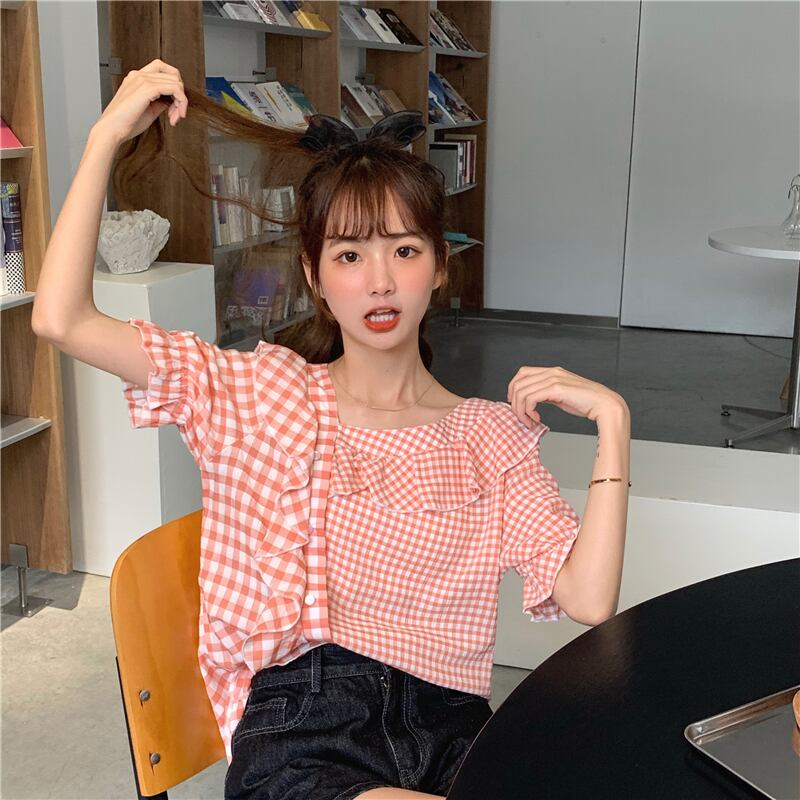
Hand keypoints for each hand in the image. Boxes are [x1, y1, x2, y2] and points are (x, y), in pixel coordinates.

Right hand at [93, 58, 187, 145]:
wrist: (112, 129)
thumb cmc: (125, 123)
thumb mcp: (149, 110)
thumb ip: (160, 102)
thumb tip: (172, 101)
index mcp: (137, 78)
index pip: (163, 70)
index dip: (175, 86)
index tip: (175, 106)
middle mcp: (140, 75)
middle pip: (173, 75)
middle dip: (181, 96)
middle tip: (177, 114)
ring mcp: (142, 79)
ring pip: (176, 82)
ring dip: (182, 102)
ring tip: (175, 117)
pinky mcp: (147, 88)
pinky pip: (174, 88)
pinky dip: (181, 102)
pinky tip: (174, 117)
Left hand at [506, 366, 626, 425]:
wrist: (604, 404)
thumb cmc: (586, 402)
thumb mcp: (561, 395)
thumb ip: (547, 394)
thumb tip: (532, 400)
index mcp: (552, 371)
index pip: (522, 372)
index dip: (513, 387)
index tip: (515, 403)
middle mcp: (551, 372)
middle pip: (518, 383)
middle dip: (515, 403)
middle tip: (521, 417)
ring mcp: (553, 379)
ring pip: (522, 392)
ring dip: (521, 410)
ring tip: (530, 421)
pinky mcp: (556, 389)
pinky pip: (531, 399)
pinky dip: (529, 411)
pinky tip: (537, 419)